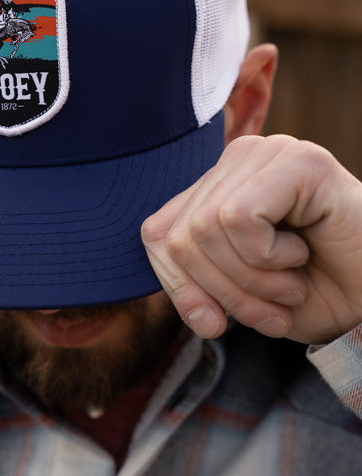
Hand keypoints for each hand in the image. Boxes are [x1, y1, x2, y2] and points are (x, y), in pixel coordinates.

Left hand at [141, 135, 361, 344]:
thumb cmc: (319, 291)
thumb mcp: (242, 300)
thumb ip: (200, 292)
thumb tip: (195, 313)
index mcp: (218, 186)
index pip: (156, 233)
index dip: (180, 287)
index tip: (217, 322)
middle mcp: (238, 159)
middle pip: (179, 236)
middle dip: (222, 292)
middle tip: (271, 311)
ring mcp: (268, 153)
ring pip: (207, 228)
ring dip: (253, 281)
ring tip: (291, 285)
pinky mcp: (298, 161)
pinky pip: (239, 217)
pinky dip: (269, 257)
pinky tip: (302, 254)